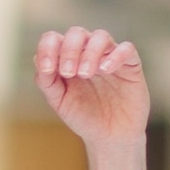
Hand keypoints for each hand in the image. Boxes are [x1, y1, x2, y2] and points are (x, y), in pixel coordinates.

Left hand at [32, 28, 148, 149]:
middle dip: (69, 50)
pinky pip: (127, 49)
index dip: (47, 48)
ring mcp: (109, 57)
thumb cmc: (83, 117)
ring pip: (101, 36)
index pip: (54, 39)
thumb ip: (47, 82)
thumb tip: (38, 61)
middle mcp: (88, 53)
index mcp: (67, 59)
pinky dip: (115, 55)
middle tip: (69, 73)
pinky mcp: (130, 65)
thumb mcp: (59, 102)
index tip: (47, 69)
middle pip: (77, 33)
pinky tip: (106, 70)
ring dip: (90, 51)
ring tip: (85, 73)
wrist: (110, 137)